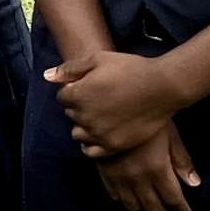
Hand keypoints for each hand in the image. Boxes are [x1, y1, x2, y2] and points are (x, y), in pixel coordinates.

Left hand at [47, 49, 183, 156]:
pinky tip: (100, 133)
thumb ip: (70, 69)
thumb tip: (47, 77)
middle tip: (99, 99)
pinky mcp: (112, 146)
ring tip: (101, 116)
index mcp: (78, 94)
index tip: (89, 86)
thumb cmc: (131, 69)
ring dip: (84, 125)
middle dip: (79, 106)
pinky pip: (90, 151)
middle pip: (70, 114)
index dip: (74, 89)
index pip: (62, 96)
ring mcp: (98, 133)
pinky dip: (91, 143)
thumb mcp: (98, 59)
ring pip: (78, 133)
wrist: (162, 87)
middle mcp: (84, 116)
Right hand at [95, 122, 199, 210]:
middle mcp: (138, 179)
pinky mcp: (105, 174)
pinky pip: (116, 196)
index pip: (173, 199)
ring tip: (153, 206)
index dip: (182, 209)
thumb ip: (182, 160)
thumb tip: (194, 183)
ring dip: (145, 209)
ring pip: (133, 206)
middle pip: (153, 207)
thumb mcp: (170, 135)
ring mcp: (120, 178)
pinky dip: (126, 200)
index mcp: (157, 170)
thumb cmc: (148, 119)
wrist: (114, 109)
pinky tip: (132, 196)